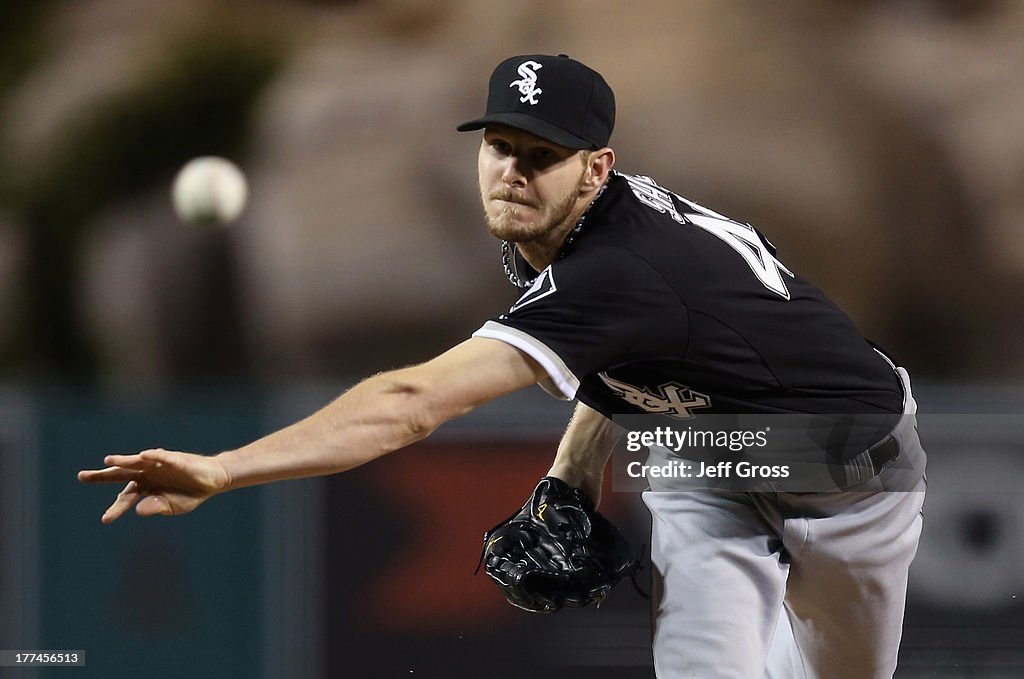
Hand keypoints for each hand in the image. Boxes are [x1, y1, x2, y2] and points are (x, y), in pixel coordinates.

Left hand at [77, 449, 231, 523]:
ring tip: (108, 460)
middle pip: (121, 473)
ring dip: (123, 461)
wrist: (213, 480)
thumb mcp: (172, 506)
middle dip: (102, 475)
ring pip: (137, 462)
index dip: (115, 508)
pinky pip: (162, 457)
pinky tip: (143, 455)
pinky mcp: (175, 459)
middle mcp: (147, 473)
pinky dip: (153, 455)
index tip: (105, 520)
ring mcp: (159, 465)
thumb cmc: (190, 493)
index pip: (125, 496)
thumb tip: (139, 511)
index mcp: (145, 486)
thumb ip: (156, 507)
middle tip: (82, 476)